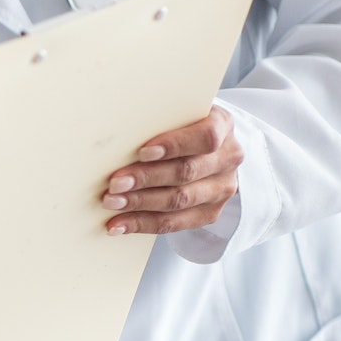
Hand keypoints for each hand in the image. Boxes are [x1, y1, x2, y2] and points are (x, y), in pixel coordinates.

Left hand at [102, 106, 242, 235]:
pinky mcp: (210, 212)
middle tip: (115, 183)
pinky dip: (143, 224)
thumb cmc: (179, 127)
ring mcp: (222, 188)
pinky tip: (119, 225)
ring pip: (180, 200)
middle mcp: (228, 158)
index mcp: (222, 125)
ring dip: (140, 203)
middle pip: (186, 172)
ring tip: (112, 203)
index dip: (175, 145)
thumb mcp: (174, 115)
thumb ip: (156, 121)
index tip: (143, 152)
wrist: (202, 150)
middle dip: (146, 179)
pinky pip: (175, 223)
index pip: (205, 137)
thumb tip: (117, 135)